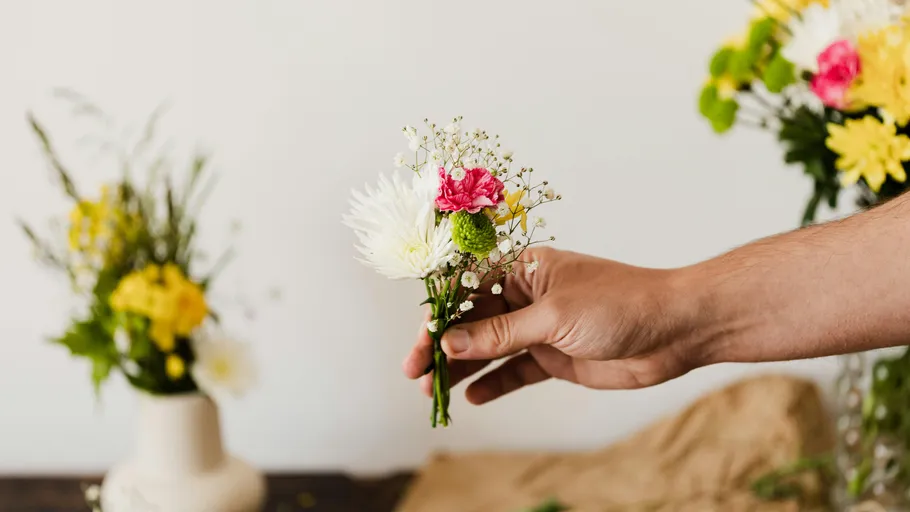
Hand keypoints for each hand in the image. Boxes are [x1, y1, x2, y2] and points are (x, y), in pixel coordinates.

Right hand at [402, 247, 699, 404]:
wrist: (675, 330)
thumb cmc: (619, 304)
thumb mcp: (552, 317)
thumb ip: (499, 333)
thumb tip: (448, 342)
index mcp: (524, 270)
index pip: (468, 290)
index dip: (439, 316)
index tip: (418, 343)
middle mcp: (527, 298)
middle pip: (473, 323)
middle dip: (443, 348)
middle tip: (416, 375)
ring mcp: (541, 329)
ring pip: (490, 351)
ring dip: (462, 370)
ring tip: (435, 393)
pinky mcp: (556, 357)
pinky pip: (516, 372)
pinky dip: (494, 384)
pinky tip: (472, 397)